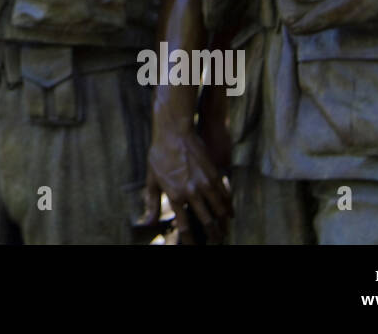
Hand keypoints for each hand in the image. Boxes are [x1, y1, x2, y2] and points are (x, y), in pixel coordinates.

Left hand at [148, 123, 232, 243]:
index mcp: (174, 195)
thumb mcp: (151, 179)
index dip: (190, 240)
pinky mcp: (214, 174)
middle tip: (216, 242)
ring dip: (224, 224)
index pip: (185, 226)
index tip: (193, 247)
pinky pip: (225, 195)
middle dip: (213, 235)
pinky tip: (230, 213)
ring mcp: (204, 183)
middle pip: (207, 222)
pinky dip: (229, 207)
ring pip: (220, 211)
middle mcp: (191, 192)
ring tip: (225, 232)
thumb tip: (148, 224)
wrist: (174, 132)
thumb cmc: (159, 155)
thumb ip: (151, 203)